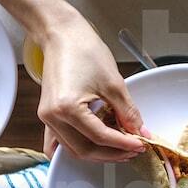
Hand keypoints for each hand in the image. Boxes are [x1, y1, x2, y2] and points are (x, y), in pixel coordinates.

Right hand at [37, 12, 146, 161]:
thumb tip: (141, 132)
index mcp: (67, 108)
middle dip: (112, 153)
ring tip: (120, 148)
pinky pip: (59, 142)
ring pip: (73, 149)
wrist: (62, 34)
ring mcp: (47, 117)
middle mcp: (52, 116)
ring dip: (98, 153)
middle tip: (133, 150)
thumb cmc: (84, 50)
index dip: (124, 144)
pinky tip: (95, 148)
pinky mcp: (48, 114)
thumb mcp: (114, 83)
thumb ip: (128, 113)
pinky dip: (78, 148)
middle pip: (85, 150)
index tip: (141, 144)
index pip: (101, 138)